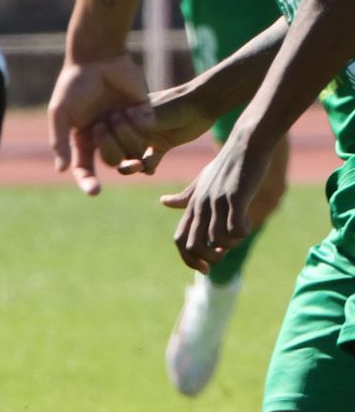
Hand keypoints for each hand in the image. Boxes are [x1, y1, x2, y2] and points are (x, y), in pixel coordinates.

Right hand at [48, 53, 149, 194]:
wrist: (99, 57)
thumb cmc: (74, 84)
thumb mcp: (59, 113)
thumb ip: (59, 142)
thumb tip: (62, 170)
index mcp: (83, 139)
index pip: (85, 169)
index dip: (89, 182)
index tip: (95, 192)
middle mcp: (106, 137)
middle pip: (113, 161)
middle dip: (110, 146)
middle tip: (103, 124)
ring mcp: (125, 126)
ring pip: (133, 149)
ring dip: (125, 134)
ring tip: (118, 113)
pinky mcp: (144, 113)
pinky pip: (147, 132)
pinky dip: (139, 123)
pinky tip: (131, 108)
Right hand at [86, 80, 222, 178]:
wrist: (204, 102)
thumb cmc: (178, 103)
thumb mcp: (157, 112)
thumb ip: (141, 122)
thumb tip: (123, 126)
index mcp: (124, 114)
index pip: (107, 133)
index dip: (108, 143)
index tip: (121, 148)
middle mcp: (131, 127)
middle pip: (117, 148)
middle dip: (123, 157)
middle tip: (133, 163)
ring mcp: (145, 138)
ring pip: (131, 157)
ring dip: (134, 164)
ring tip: (141, 167)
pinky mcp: (159, 146)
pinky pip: (149, 161)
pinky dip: (148, 166)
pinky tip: (151, 169)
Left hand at [163, 129, 271, 272]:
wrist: (246, 143)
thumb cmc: (227, 163)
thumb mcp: (202, 180)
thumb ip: (185, 196)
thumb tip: (163, 202)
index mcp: (192, 205)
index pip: (179, 240)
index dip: (188, 259)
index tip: (205, 268)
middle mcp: (200, 205)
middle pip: (193, 245)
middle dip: (209, 258)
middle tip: (224, 253)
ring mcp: (216, 201)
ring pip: (217, 239)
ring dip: (231, 243)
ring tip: (241, 230)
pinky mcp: (235, 196)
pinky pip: (235, 228)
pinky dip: (242, 232)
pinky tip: (248, 222)